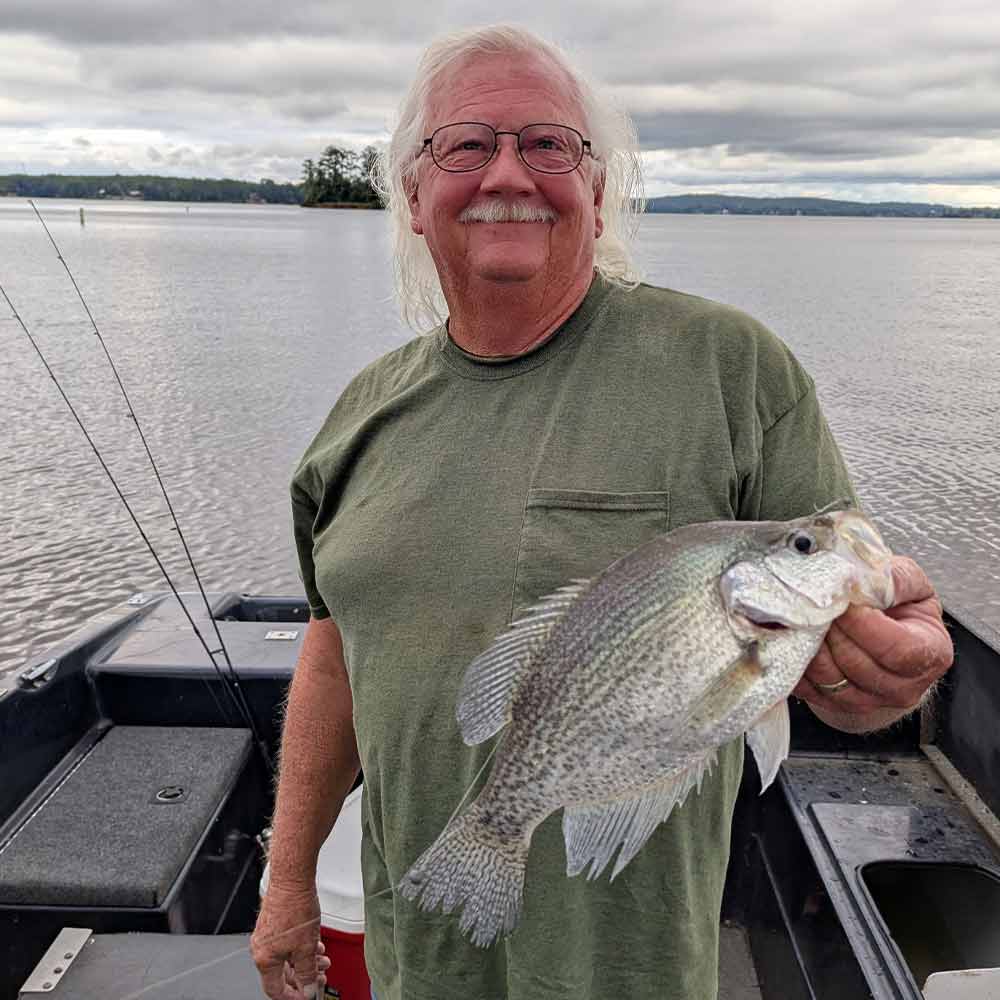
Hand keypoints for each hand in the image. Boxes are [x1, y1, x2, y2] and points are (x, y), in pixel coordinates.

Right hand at [251, 882, 329, 998]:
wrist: (292, 878)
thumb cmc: (295, 907)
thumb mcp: (306, 948)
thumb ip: (307, 973)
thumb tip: (308, 990)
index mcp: (265, 959)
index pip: (275, 990)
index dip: (292, 997)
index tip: (306, 997)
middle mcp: (262, 948)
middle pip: (283, 973)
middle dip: (304, 976)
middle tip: (321, 977)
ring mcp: (267, 935)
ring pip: (288, 957)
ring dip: (306, 961)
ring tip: (323, 960)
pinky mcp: (274, 923)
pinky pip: (287, 943)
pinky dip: (301, 948)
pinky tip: (315, 945)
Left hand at [794, 555, 953, 721]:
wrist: (883, 634)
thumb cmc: (900, 609)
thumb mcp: (910, 585)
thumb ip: (896, 579)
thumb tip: (865, 578)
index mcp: (930, 655)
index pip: (897, 649)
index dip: (864, 625)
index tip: (845, 601)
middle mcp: (902, 686)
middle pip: (857, 664)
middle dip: (833, 629)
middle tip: (818, 602)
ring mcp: (867, 700)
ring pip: (828, 676)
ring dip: (811, 643)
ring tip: (805, 616)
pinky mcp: (833, 704)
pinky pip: (806, 686)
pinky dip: (795, 660)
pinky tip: (792, 636)